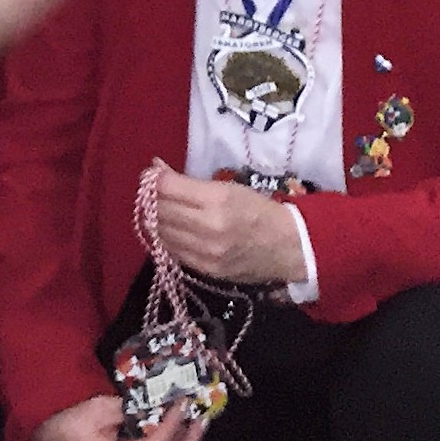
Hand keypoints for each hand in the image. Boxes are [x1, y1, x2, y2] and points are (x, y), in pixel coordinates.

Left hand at [146, 169, 307, 284]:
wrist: (288, 247)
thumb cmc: (258, 210)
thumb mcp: (228, 188)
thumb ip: (188, 182)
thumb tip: (155, 170)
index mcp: (217, 200)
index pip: (167, 188)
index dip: (153, 179)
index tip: (151, 175)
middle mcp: (208, 227)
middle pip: (160, 211)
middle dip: (152, 199)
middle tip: (154, 193)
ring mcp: (206, 252)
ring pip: (161, 233)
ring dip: (156, 220)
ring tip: (162, 212)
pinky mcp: (206, 271)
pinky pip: (173, 252)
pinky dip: (168, 239)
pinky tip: (174, 231)